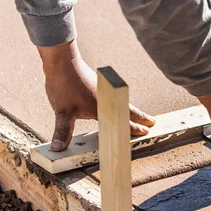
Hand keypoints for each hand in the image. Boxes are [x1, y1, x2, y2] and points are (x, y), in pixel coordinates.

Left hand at [38, 40, 155, 151]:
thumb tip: (58, 149)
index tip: (147, 131)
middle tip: (153, 121)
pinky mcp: (96, 84)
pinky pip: (112, 97)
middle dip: (141, 117)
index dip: (135, 128)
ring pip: (121, 103)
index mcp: (103, 108)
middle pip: (129, 110)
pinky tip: (114, 104)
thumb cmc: (64, 85)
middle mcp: (106, 99)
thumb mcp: (63, 112)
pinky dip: (119, 103)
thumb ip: (63, 131)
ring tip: (137, 115)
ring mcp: (102, 90)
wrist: (62, 60)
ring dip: (130, 110)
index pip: (123, 120)